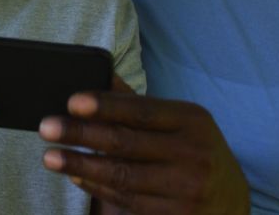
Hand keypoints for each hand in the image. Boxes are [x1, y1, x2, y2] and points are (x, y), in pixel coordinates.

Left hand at [39, 78, 248, 213]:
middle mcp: (193, 154)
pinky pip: (127, 202)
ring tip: (51, 157)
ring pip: (122, 176)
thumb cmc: (195, 151)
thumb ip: (139, 104)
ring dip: (80, 166)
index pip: (141, 111)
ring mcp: (186, 189)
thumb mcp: (180, 122)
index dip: (105, 106)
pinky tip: (76, 177)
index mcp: (192, 121)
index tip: (72, 102)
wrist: (231, 201)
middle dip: (81, 135)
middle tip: (47, 127)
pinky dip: (97, 189)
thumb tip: (99, 76)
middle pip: (126, 143)